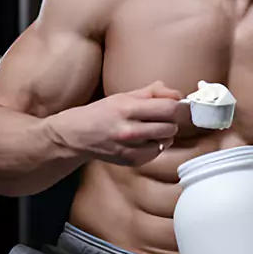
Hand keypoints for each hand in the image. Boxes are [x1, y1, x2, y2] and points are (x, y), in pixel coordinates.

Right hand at [48, 80, 181, 166]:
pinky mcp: (130, 161)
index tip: (174, 104)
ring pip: (165, 141)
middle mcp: (129, 130)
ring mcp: (130, 148)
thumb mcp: (122, 96)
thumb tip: (176, 94)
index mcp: (127, 109)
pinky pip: (155, 153)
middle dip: (170, 120)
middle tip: (162, 117)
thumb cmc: (100, 113)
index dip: (176, 106)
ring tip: (152, 128)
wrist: (75, 136)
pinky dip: (155, 146)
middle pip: (170, 126)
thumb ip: (151, 92)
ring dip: (164, 134)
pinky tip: (144, 140)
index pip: (168, 108)